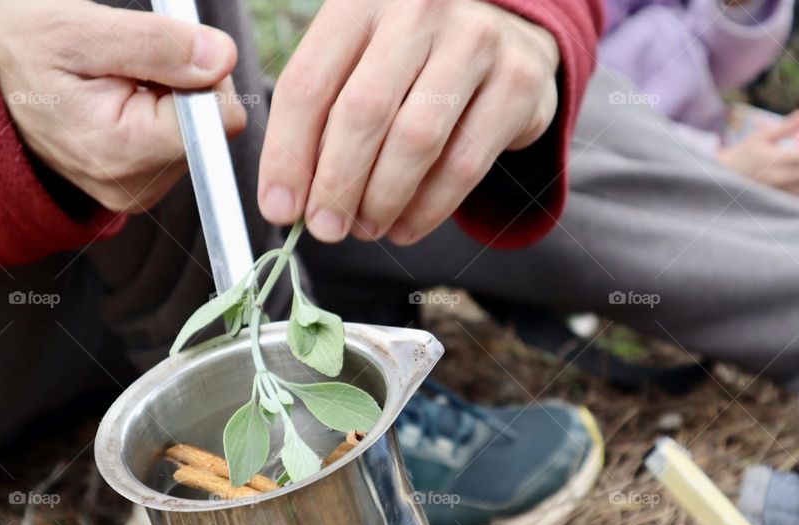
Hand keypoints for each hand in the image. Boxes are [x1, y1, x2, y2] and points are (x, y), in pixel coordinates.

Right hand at [0, 0, 245, 212]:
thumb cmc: (26, 48)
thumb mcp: (81, 29)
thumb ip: (158, 44)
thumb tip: (222, 58)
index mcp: (125, 151)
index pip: (220, 119)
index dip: (202, 75)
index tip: (160, 56)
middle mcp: (137, 186)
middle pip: (213, 130)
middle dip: (185, 87)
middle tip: (131, 69)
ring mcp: (139, 192)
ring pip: (199, 137)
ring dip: (171, 99)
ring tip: (119, 85)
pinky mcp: (141, 188)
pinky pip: (180, 146)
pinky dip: (160, 116)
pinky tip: (122, 104)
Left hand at [257, 0, 560, 244]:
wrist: (504, 36)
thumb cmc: (412, 61)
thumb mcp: (359, 64)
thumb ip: (321, 118)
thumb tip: (287, 201)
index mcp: (361, 0)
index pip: (308, 84)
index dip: (288, 155)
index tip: (280, 208)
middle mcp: (420, 8)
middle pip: (363, 112)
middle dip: (336, 185)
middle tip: (325, 227)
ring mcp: (476, 40)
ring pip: (416, 141)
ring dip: (382, 200)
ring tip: (367, 228)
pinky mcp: (519, 82)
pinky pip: (465, 163)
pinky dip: (428, 208)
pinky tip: (406, 226)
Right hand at [717, 110, 798, 195]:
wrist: (724, 176)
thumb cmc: (745, 152)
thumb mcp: (762, 136)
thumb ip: (785, 126)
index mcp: (774, 159)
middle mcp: (776, 177)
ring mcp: (775, 191)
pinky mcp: (773, 200)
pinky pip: (796, 197)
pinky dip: (798, 188)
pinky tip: (791, 181)